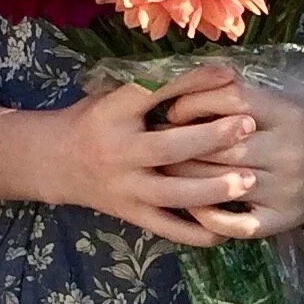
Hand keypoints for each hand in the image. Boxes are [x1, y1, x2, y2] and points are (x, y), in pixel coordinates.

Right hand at [31, 65, 257, 242]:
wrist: (55, 162)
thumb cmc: (95, 120)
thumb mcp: (113, 94)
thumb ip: (153, 86)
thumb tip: (213, 71)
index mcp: (113, 113)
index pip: (153, 93)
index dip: (191, 82)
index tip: (228, 75)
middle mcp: (118, 152)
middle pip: (167, 148)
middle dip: (210, 139)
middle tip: (247, 127)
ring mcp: (125, 188)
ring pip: (172, 194)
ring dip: (212, 189)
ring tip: (249, 181)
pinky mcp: (131, 215)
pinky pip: (168, 229)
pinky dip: (198, 232)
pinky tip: (228, 228)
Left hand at [163, 67, 303, 239]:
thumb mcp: (282, 97)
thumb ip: (239, 94)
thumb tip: (179, 88)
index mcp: (284, 113)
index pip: (229, 102)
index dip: (192, 104)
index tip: (170, 109)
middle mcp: (286, 150)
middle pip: (219, 146)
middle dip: (180, 144)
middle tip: (154, 143)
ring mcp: (286, 188)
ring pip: (223, 183)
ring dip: (186, 179)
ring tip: (162, 171)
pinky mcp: (284, 218)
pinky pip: (238, 224)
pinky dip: (209, 218)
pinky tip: (192, 207)